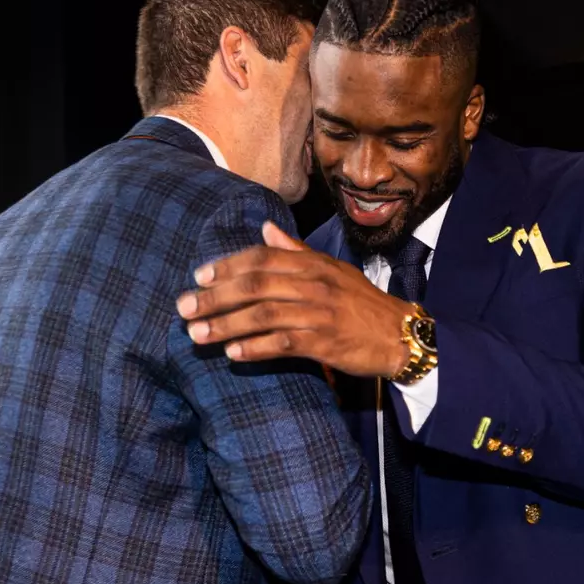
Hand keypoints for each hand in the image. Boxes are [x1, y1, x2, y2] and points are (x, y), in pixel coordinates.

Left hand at [176, 223, 412, 377]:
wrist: (399, 335)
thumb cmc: (361, 303)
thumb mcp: (332, 269)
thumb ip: (296, 251)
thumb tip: (264, 228)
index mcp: (312, 264)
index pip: (261, 258)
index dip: (226, 266)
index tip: (198, 278)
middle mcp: (313, 284)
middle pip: (254, 285)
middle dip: (214, 297)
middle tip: (184, 308)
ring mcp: (319, 313)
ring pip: (263, 315)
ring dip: (226, 325)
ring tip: (197, 335)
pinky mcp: (325, 343)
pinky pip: (283, 343)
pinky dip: (255, 348)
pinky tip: (233, 354)